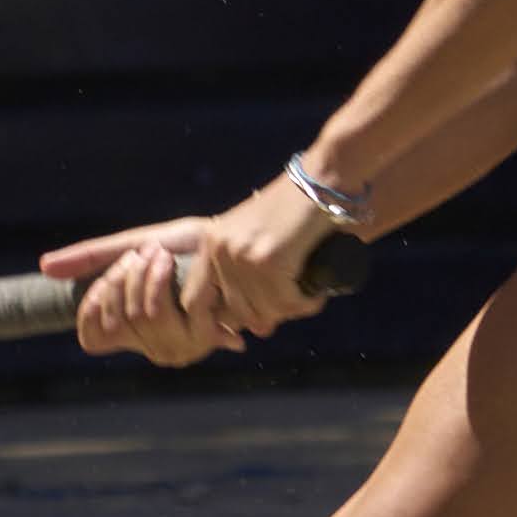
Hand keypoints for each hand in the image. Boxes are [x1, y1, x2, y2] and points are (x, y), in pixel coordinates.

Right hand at [40, 216, 237, 365]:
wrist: (226, 241)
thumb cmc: (182, 247)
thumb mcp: (129, 247)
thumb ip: (91, 258)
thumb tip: (43, 267)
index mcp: (135, 331)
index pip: (92, 338)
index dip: (91, 309)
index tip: (106, 278)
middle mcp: (153, 346)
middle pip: (113, 319)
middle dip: (122, 277)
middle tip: (147, 252)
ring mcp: (177, 346)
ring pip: (134, 317)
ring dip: (142, 275)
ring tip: (159, 253)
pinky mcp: (200, 337)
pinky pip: (155, 312)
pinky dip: (157, 280)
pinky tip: (169, 262)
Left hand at [194, 169, 347, 340]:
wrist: (322, 180)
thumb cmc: (295, 208)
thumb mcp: (253, 234)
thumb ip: (241, 268)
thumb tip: (254, 326)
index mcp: (210, 243)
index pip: (194, 301)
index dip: (214, 326)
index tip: (238, 336)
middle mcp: (220, 250)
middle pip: (235, 313)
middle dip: (265, 319)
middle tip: (290, 307)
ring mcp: (243, 256)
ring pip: (264, 312)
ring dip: (290, 311)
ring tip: (308, 299)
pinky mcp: (269, 262)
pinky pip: (287, 303)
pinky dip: (306, 304)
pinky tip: (317, 295)